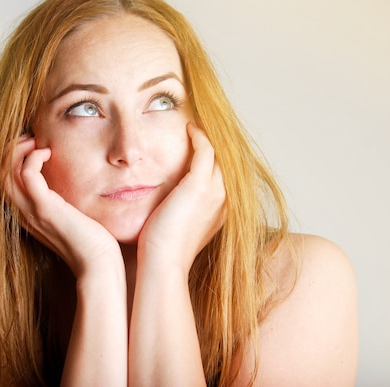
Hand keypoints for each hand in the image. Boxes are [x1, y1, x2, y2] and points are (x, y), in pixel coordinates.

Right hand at [3, 134, 121, 277]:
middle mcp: (22, 212)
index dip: (10, 158)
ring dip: (18, 149)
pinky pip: (27, 174)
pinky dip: (33, 157)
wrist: (98, 263)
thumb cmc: (90, 241)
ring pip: (4, 172)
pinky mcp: (45, 208)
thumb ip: (60, 200)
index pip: (2, 180)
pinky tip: (48, 154)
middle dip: (10, 149)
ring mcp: (31, 211)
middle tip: (31, 138)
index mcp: (26, 213)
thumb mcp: (69, 215)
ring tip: (36, 142)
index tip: (31, 145)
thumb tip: (67, 181)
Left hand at [137, 123, 224, 272]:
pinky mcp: (199, 185)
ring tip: (195, 126)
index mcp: (222, 210)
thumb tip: (170, 203)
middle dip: (216, 144)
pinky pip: (205, 149)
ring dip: (208, 137)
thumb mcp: (180, 226)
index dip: (215, 158)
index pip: (224, 174)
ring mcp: (215, 191)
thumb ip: (182, 211)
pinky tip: (189, 128)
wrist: (164, 263)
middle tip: (201, 128)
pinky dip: (199, 136)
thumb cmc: (164, 250)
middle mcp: (225, 199)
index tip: (202, 145)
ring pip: (219, 152)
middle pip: (226, 161)